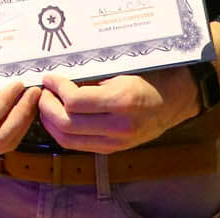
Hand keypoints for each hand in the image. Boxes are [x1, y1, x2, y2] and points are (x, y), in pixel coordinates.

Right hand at [0, 80, 41, 167]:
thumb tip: (0, 79)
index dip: (5, 103)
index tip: (17, 85)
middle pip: (0, 139)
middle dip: (21, 114)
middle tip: (33, 92)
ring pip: (4, 145)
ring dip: (22, 121)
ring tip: (31, 100)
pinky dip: (13, 127)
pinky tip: (20, 111)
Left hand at [37, 68, 197, 153]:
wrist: (175, 100)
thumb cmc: (148, 78)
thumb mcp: (121, 70)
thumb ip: (90, 77)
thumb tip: (57, 77)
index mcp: (122, 101)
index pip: (74, 101)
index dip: (56, 88)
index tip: (49, 77)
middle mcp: (120, 126)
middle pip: (67, 123)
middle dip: (47, 106)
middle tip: (43, 91)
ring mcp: (117, 141)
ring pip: (68, 138)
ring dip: (50, 121)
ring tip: (47, 104)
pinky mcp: (114, 149)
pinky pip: (78, 145)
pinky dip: (62, 132)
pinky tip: (57, 117)